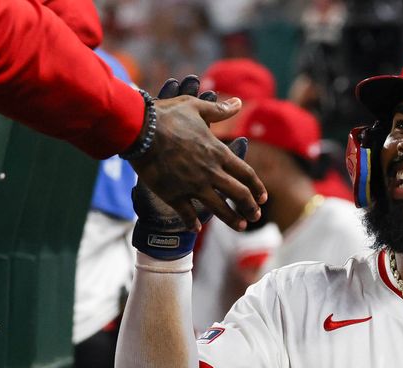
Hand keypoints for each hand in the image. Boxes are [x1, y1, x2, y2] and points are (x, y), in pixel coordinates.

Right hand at [130, 76, 266, 231]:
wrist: (139, 129)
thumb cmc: (167, 115)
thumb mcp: (196, 107)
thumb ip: (219, 110)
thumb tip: (238, 103)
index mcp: (218, 153)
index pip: (246, 174)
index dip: (257, 187)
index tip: (263, 198)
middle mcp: (210, 172)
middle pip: (238, 194)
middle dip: (250, 207)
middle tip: (256, 217)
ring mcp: (193, 186)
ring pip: (219, 208)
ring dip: (232, 220)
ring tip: (241, 227)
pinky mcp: (174, 195)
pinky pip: (186, 214)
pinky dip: (191, 223)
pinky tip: (195, 229)